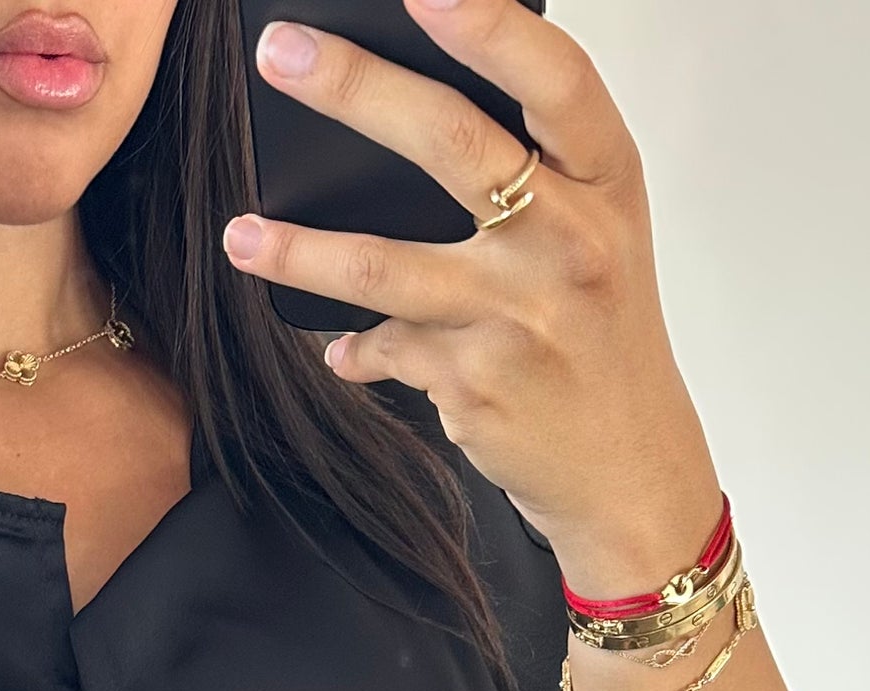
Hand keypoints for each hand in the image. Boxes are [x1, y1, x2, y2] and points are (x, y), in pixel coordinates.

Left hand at [223, 0, 723, 595]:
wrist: (627, 467)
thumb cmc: (599, 332)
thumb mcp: (598, 233)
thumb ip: (535, 169)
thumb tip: (412, 101)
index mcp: (607, 182)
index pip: (557, 78)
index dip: (490, 25)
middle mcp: (569, 240)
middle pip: (453, 145)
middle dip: (355, 89)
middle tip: (279, 53)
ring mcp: (520, 316)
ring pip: (388, 265)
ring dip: (302, 251)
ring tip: (241, 235)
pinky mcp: (474, 384)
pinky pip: (386, 347)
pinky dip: (356, 348)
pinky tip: (339, 349)